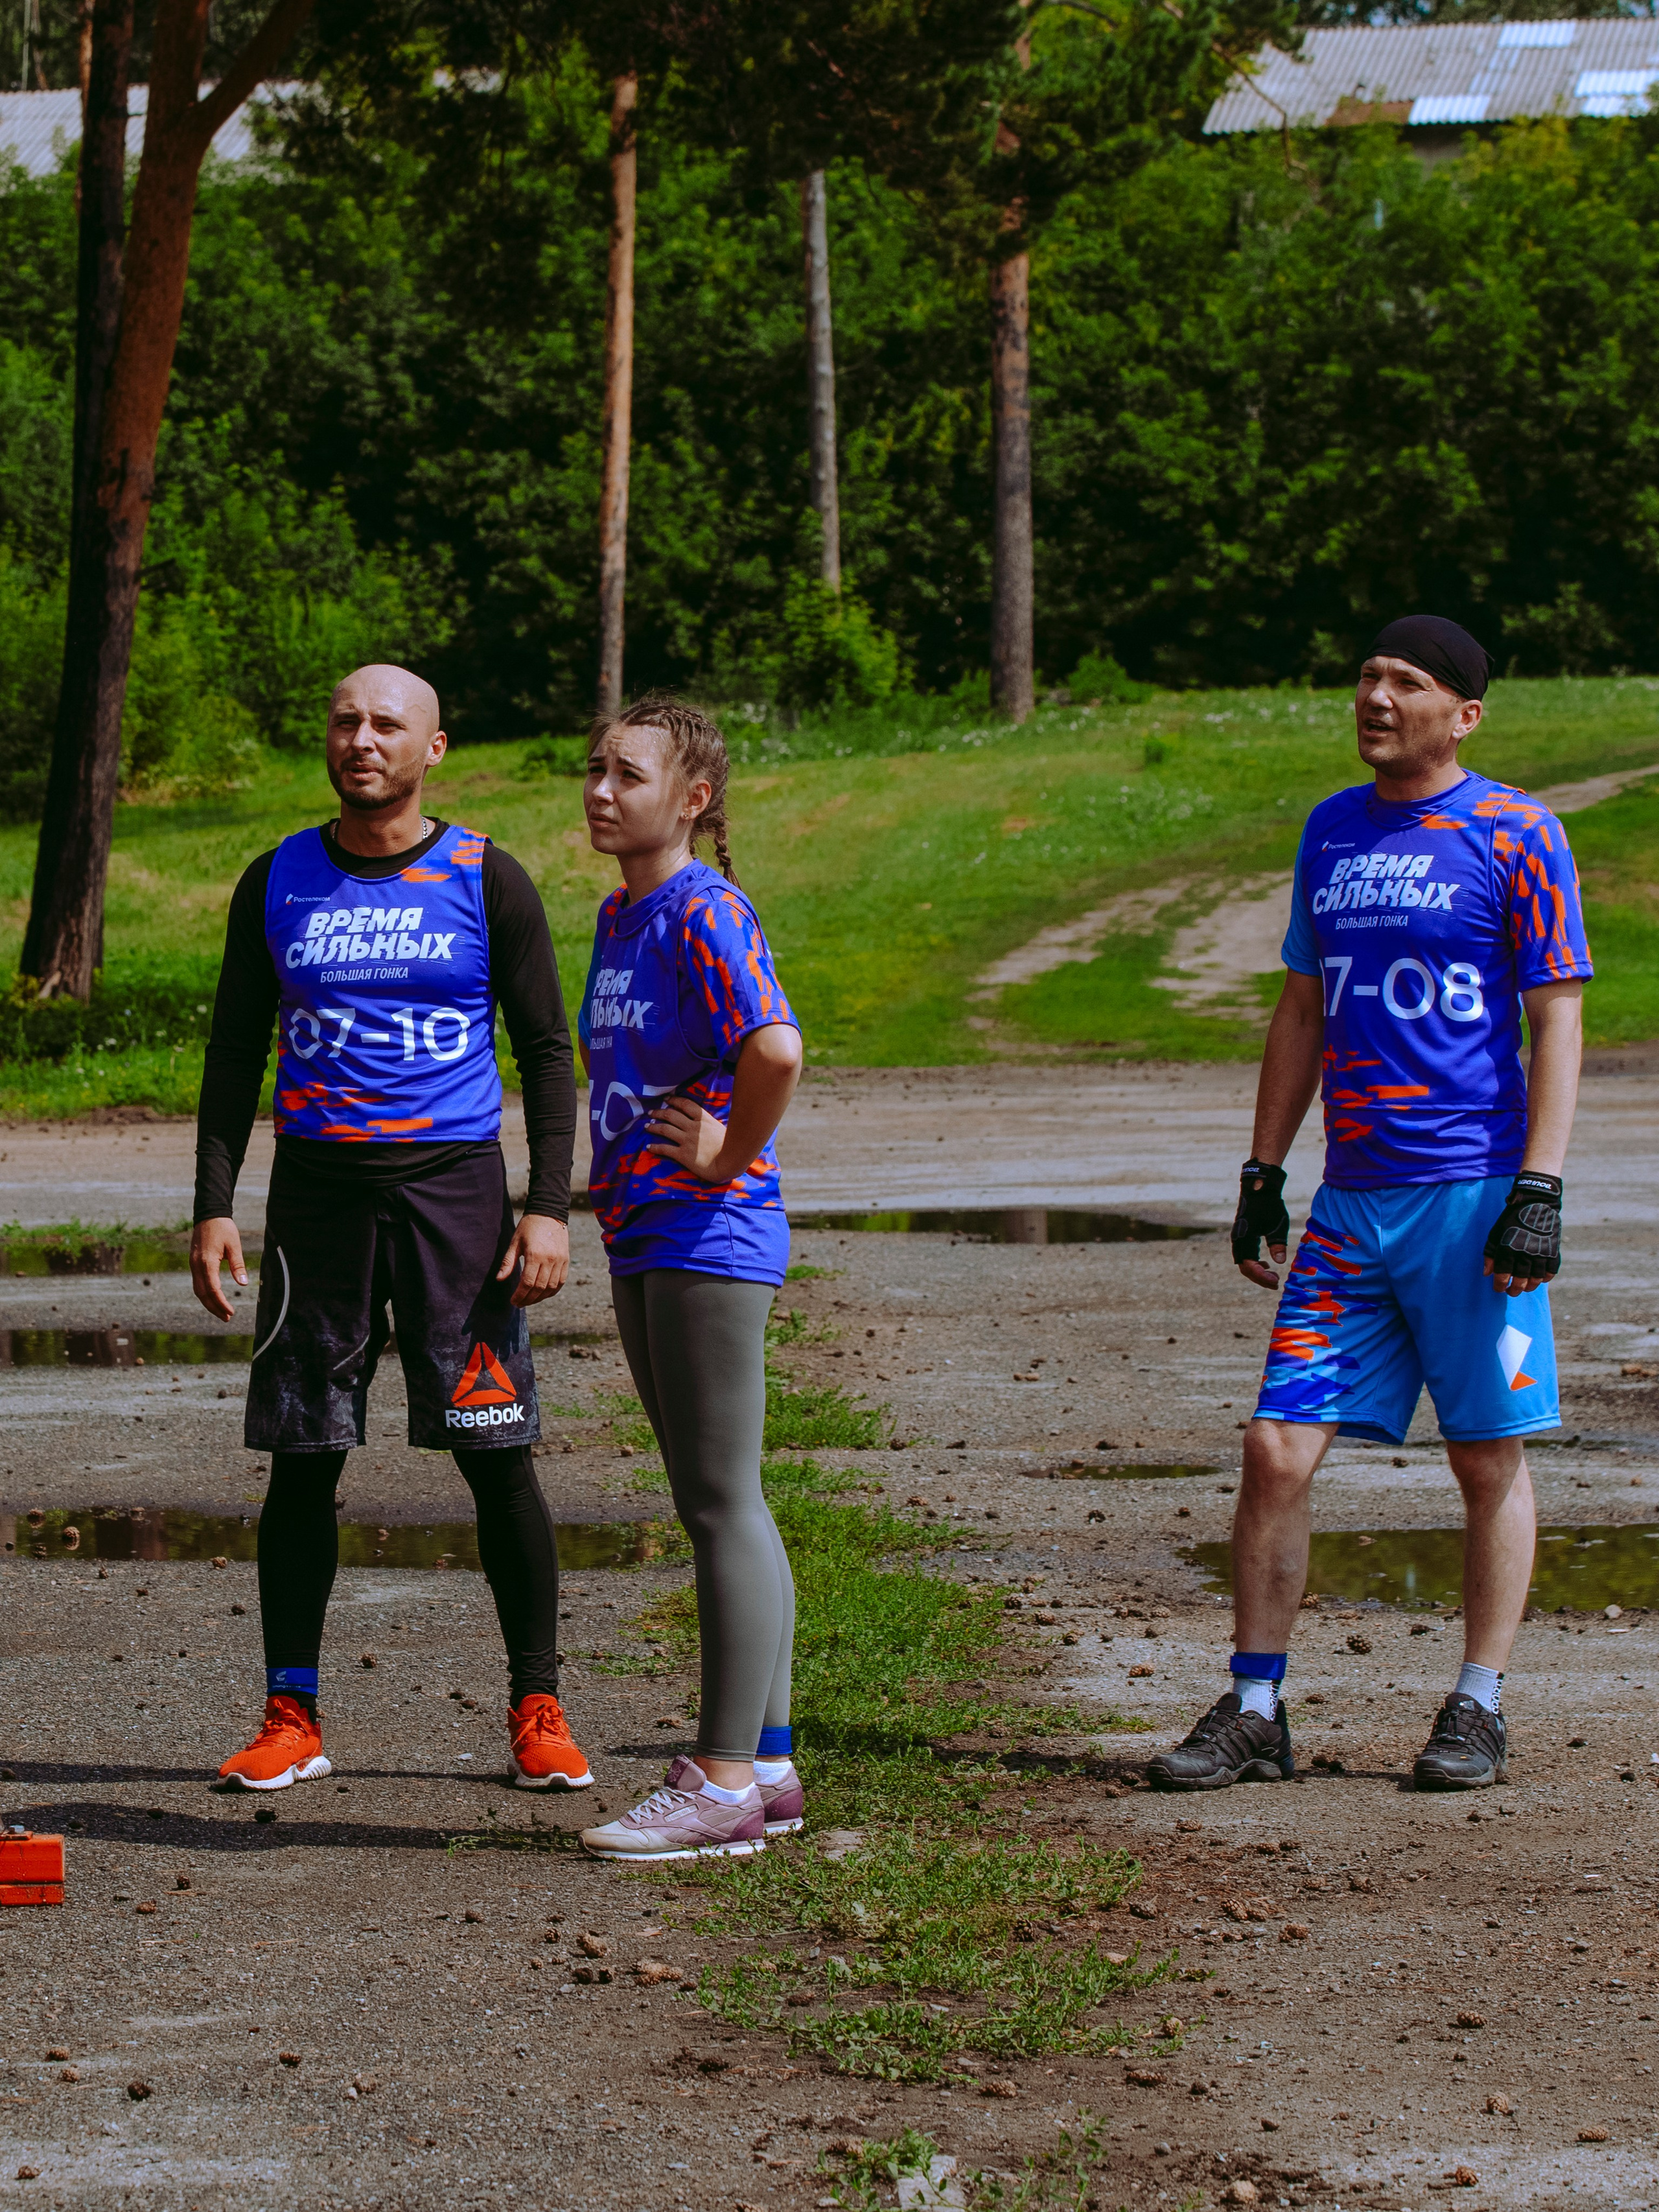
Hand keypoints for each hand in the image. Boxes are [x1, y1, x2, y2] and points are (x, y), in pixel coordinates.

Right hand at [191, 1216, 246, 1322]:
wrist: (208, 1214)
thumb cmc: (223, 1228)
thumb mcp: (234, 1245)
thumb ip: (238, 1265)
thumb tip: (243, 1284)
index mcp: (207, 1261)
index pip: (213, 1289)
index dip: (221, 1303)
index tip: (230, 1312)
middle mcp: (196, 1265)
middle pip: (203, 1293)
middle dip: (214, 1307)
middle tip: (227, 1318)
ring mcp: (193, 1264)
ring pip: (198, 1290)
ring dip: (209, 1303)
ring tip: (221, 1312)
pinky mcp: (194, 1263)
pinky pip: (197, 1283)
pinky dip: (205, 1294)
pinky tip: (214, 1299)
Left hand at [497, 1213, 569, 1307]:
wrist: (549, 1213)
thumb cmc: (528, 1227)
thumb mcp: (515, 1242)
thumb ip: (508, 1262)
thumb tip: (500, 1279)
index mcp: (535, 1255)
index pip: (528, 1283)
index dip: (520, 1295)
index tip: (513, 1301)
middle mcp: (550, 1259)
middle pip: (539, 1288)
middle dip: (528, 1299)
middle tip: (519, 1303)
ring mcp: (560, 1260)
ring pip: (551, 1287)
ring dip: (540, 1298)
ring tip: (530, 1300)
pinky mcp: (566, 1260)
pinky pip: (561, 1281)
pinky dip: (552, 1291)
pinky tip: (543, 1294)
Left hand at [644, 1094, 740, 1183]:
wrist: (730, 1163)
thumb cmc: (731, 1147)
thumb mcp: (721, 1129)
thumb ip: (710, 1124)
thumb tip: (705, 1122)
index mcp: (704, 1119)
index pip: (686, 1104)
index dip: (675, 1100)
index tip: (667, 1099)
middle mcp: (693, 1127)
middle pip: (671, 1115)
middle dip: (659, 1112)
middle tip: (651, 1112)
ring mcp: (687, 1140)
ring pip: (665, 1129)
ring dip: (654, 1126)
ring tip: (647, 1126)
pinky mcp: (683, 1154)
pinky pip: (665, 1149)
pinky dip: (655, 1147)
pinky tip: (649, 1147)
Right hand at [1232, 1159, 1289, 1289]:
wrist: (1259, 1187)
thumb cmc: (1269, 1204)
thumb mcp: (1277, 1225)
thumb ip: (1277, 1244)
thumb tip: (1279, 1262)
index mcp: (1245, 1239)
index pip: (1249, 1266)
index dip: (1262, 1277)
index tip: (1276, 1281)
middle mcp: (1238, 1240)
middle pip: (1244, 1268)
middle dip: (1259, 1278)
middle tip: (1276, 1283)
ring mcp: (1239, 1238)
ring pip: (1243, 1262)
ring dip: (1256, 1272)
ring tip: (1272, 1276)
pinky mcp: (1242, 1235)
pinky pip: (1244, 1255)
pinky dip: (1254, 1263)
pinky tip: (1266, 1264)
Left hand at [1483, 1172, 1561, 1297]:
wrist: (1535, 1204)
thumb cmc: (1510, 1220)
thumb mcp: (1494, 1234)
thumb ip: (1489, 1254)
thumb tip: (1487, 1274)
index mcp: (1507, 1249)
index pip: (1503, 1275)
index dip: (1500, 1285)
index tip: (1499, 1289)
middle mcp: (1525, 1253)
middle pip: (1520, 1281)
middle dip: (1514, 1289)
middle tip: (1511, 1292)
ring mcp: (1541, 1253)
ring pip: (1536, 1279)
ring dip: (1530, 1286)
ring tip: (1525, 1287)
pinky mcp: (1553, 1251)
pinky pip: (1550, 1271)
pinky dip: (1545, 1278)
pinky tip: (1539, 1278)